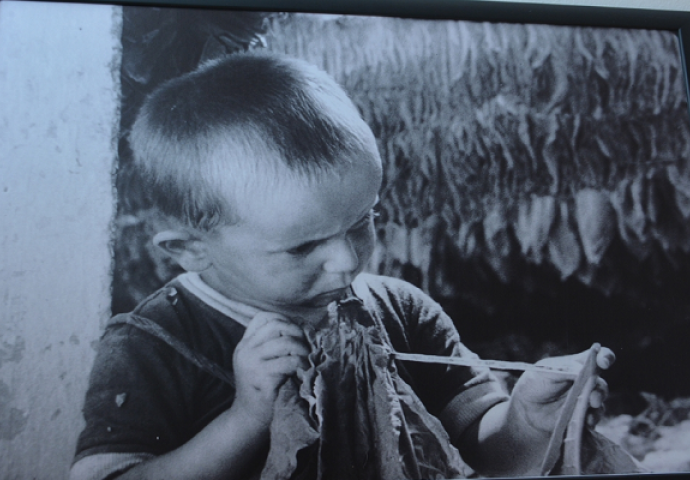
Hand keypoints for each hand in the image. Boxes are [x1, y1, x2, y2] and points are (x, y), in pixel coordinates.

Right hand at [231, 312, 309, 430]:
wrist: (249, 419)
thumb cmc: (262, 390)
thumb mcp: (261, 362)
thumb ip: (273, 345)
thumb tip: (304, 329)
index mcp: (245, 344)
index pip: (263, 318)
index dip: (284, 320)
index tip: (297, 333)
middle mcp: (245, 350)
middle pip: (276, 325)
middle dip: (297, 332)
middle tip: (306, 346)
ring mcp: (251, 363)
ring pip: (285, 342)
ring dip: (302, 349)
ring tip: (307, 360)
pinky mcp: (261, 377)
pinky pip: (289, 362)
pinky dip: (301, 364)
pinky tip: (303, 372)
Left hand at [509, 346, 614, 434]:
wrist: (526, 410)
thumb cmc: (534, 384)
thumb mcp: (543, 372)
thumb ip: (563, 369)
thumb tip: (581, 370)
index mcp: (576, 365)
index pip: (597, 357)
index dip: (605, 357)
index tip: (603, 362)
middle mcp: (585, 381)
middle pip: (601, 383)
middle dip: (600, 390)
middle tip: (593, 398)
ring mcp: (585, 399)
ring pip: (599, 401)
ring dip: (597, 404)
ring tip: (589, 408)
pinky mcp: (583, 415)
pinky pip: (594, 417)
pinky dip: (592, 418)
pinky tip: (586, 420)